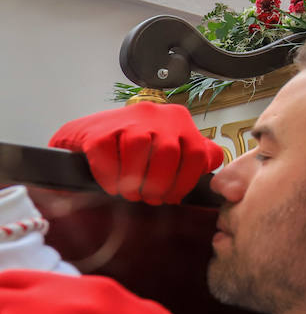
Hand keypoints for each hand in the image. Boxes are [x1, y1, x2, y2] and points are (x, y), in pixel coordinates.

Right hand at [49, 103, 223, 204]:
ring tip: (132, 194)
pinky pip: (106, 153)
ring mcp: (125, 119)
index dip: (186, 181)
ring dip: (136, 178)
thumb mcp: (167, 142)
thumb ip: (193, 150)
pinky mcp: (97, 130)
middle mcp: (155, 114)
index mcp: (178, 119)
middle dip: (161, 183)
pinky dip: (110, 175)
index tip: (174, 198)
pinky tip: (112, 187)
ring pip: (139, 146)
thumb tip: (211, 162)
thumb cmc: (132, 143)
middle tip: (151, 199)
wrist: (86, 134)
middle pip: (169, 152)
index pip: (196, 153)